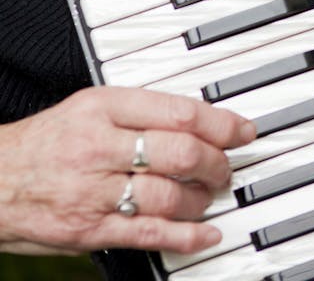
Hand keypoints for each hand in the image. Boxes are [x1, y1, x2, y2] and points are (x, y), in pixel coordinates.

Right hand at [0, 86, 255, 255]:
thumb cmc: (44, 142)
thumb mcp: (87, 106)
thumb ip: (137, 110)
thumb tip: (194, 121)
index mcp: (103, 106)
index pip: (177, 111)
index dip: (220, 122)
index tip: (241, 129)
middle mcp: (101, 145)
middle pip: (180, 153)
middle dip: (215, 162)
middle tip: (225, 166)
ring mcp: (95, 191)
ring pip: (170, 196)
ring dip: (202, 198)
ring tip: (209, 195)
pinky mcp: (90, 230)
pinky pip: (149, 234)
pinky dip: (187, 236)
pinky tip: (206, 234)